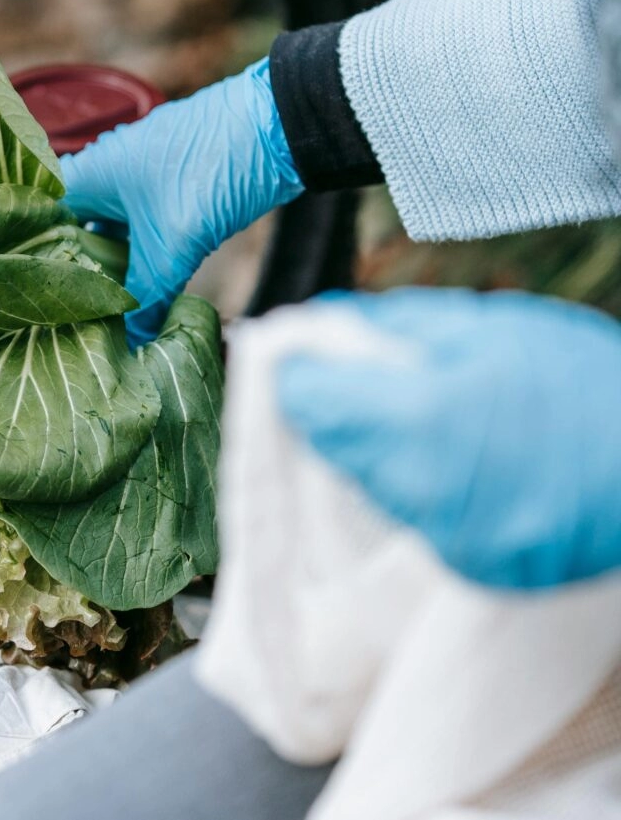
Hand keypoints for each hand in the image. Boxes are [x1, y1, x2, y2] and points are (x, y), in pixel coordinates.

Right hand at [61, 59, 303, 344]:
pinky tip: (141, 285)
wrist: (280, 129)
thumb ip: (146, 298)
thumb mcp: (173, 247)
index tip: (36, 301)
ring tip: (103, 310)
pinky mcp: (167, 185)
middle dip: (75, 272)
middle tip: (69, 316)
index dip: (36, 261)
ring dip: (111, 266)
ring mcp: (137, 176)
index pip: (41, 222)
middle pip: (73, 229)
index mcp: (88, 175)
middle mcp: (104, 171)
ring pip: (109, 230)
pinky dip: (137, 253)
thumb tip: (131, 345)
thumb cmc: (211, 173)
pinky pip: (137, 226)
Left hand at [277, 287, 620, 588]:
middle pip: (333, 447)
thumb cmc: (586, 388)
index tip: (308, 362)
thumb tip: (325, 322)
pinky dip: (430, 492)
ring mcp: (443, 536)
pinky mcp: (469, 566)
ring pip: (371, 486)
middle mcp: (419, 487)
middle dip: (346, 414)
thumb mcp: (496, 329)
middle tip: (387, 387)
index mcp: (418, 416)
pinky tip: (477, 467)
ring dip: (386, 454)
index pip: (308, 400)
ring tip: (449, 424)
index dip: (303, 375)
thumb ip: (399, 324)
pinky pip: (418, 519)